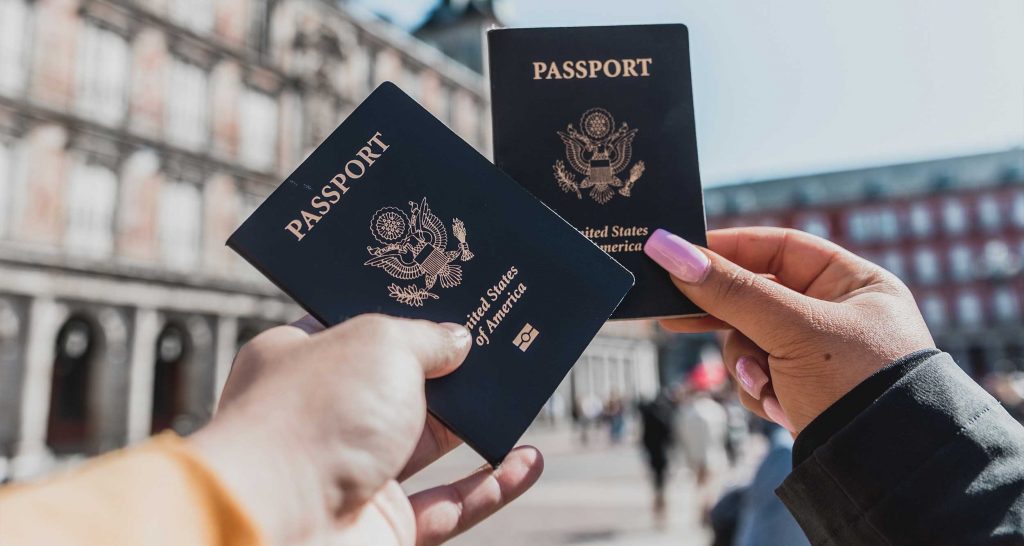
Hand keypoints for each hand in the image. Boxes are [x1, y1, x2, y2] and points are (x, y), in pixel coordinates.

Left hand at [188, 314, 543, 544]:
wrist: (279, 528)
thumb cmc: (314, 418)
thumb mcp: (379, 344)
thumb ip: (426, 337)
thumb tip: (457, 340)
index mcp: (301, 361)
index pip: (355, 326)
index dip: (403, 311)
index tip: (449, 297)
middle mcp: (324, 417)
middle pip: (400, 385)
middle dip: (450, 368)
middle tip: (498, 341)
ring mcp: (353, 474)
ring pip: (430, 445)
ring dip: (478, 425)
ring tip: (523, 394)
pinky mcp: (383, 526)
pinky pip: (449, 505)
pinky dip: (492, 486)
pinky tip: (527, 462)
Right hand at [644, 227, 934, 432]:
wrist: (885, 472)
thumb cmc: (856, 384)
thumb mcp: (791, 329)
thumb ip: (729, 290)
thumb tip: (667, 249)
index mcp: (854, 283)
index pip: (779, 248)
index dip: (729, 249)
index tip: (680, 254)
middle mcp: (838, 314)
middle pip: (757, 297)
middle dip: (726, 318)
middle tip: (672, 316)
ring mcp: (819, 356)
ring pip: (749, 341)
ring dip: (747, 364)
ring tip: (765, 384)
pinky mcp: (804, 391)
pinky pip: (759, 377)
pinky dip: (761, 391)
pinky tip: (781, 408)